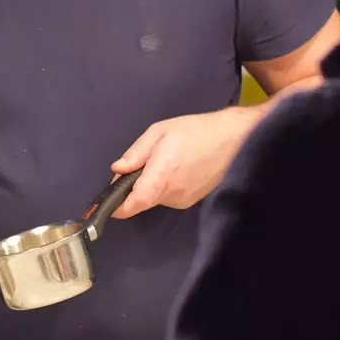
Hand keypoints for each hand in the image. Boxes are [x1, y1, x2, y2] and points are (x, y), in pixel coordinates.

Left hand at [110, 106, 258, 218]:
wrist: (233, 140)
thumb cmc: (194, 131)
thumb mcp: (159, 132)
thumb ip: (136, 153)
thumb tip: (117, 169)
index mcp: (161, 175)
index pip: (135, 203)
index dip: (118, 208)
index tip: (105, 207)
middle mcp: (172, 193)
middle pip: (142, 200)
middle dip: (133, 188)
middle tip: (137, 165)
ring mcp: (184, 200)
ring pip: (155, 198)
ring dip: (150, 185)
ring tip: (162, 161)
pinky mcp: (192, 201)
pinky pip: (168, 196)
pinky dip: (164, 186)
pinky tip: (175, 168)